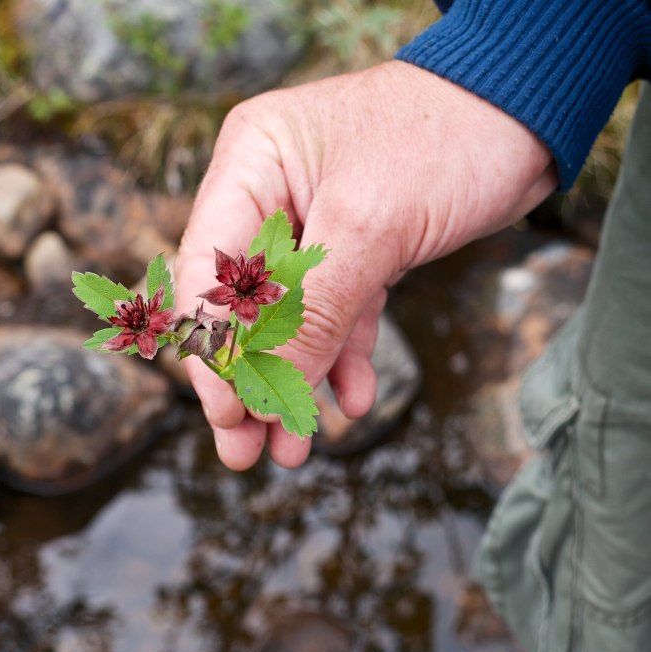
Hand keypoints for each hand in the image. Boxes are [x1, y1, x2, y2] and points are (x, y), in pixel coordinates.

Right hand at [175, 60, 556, 470]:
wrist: (526, 115)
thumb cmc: (444, 139)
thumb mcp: (371, 227)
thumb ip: (311, 313)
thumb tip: (263, 397)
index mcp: (251, 165)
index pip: (208, 270)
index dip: (213, 349)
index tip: (227, 415)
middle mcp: (270, 193)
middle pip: (240, 302)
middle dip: (248, 380)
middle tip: (244, 453)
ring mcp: (312, 222)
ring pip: (290, 316)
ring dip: (295, 381)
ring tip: (292, 450)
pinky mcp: (355, 246)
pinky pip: (338, 311)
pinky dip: (346, 355)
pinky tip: (355, 399)